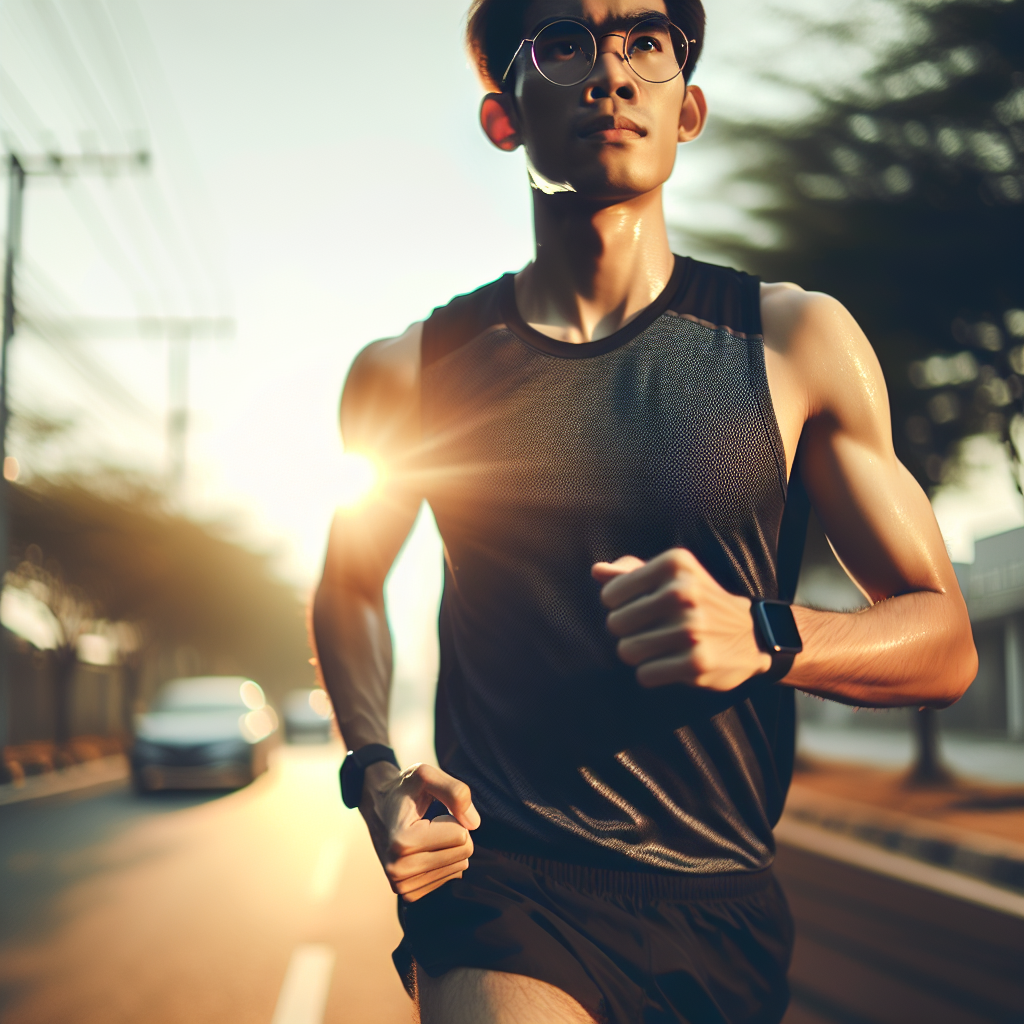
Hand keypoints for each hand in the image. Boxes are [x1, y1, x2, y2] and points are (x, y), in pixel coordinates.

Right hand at [360, 760, 479, 902]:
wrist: (378, 806)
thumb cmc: (405, 790)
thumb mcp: (427, 774)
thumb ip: (455, 791)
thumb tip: (474, 824)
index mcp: (402, 842)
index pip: (461, 836)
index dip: (453, 817)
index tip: (431, 813)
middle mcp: (399, 870)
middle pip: (464, 854)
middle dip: (455, 833)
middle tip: (430, 824)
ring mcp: (403, 887)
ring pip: (459, 867)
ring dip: (449, 848)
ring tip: (426, 836)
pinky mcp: (410, 895)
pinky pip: (451, 879)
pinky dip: (445, 862)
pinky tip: (426, 851)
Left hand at [592, 550, 770, 689]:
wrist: (752, 634)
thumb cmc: (698, 601)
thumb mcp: (672, 575)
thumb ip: (631, 571)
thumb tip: (597, 571)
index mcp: (674, 564)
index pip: (611, 594)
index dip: (618, 606)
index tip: (638, 608)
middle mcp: (683, 592)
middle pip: (615, 624)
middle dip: (626, 632)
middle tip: (649, 630)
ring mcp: (691, 629)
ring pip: (627, 651)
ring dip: (638, 654)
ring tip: (658, 647)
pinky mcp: (697, 662)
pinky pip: (645, 675)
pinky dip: (652, 673)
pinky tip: (671, 663)